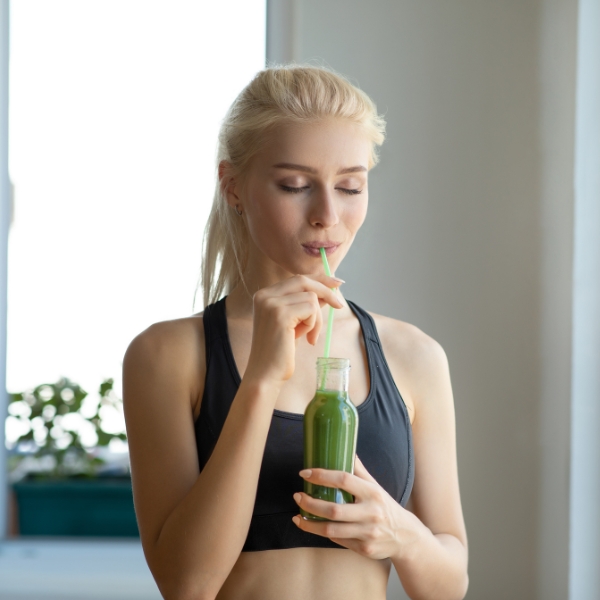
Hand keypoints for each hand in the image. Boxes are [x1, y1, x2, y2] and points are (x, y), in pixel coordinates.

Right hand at [244, 274, 342, 385]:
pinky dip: (314, 324)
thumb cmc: (280, 351)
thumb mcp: (295, 323)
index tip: (337, 283)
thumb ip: (306, 305)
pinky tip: (306, 338)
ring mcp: (271, 303)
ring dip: (316, 318)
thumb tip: (327, 291)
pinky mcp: (280, 314)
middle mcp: (265, 295)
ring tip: (308, 336)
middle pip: (304, 281)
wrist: (266, 374)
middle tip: (339, 305)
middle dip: (326, 291)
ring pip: (311, 297)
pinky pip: (311, 309)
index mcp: (264, 295)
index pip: (297, 279)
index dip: (319, 279)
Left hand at [292, 456, 420, 560]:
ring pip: (331, 530)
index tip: (305, 473)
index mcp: (372, 492)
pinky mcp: (364, 549)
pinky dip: (323, 533)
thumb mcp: (375, 486)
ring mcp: (367, 533)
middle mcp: (371, 513)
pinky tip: (314, 526)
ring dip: (310, 524)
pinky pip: (337, 540)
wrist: (405, 537)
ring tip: (298, 516)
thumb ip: (359, 471)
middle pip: (334, 510)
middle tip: (298, 496)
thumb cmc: (385, 506)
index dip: (322, 476)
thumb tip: (345, 449)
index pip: (344, 480)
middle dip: (311, 503)